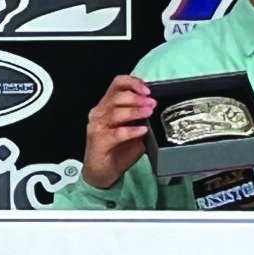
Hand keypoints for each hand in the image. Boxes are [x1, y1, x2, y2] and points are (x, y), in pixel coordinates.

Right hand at [82, 74, 155, 189]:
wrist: (102, 172)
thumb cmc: (117, 150)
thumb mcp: (133, 129)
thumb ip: (141, 118)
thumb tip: (156, 108)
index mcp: (107, 105)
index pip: (117, 84)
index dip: (133, 82)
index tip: (148, 90)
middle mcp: (99, 113)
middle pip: (116, 96)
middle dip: (137, 98)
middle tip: (152, 103)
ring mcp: (97, 127)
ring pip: (115, 112)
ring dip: (135, 111)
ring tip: (149, 113)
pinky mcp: (99, 142)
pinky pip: (116, 133)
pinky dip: (131, 131)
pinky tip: (142, 130)